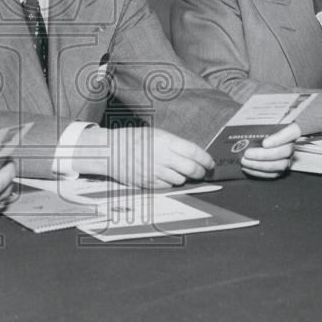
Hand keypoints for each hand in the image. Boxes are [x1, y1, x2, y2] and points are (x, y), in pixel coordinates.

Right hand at [73, 127, 213, 188]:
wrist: (110, 151)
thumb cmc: (134, 139)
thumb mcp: (156, 134)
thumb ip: (175, 144)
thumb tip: (195, 155)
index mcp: (165, 141)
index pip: (194, 152)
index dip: (206, 159)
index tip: (210, 163)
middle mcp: (162, 157)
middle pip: (191, 169)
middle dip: (200, 172)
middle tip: (202, 172)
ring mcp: (155, 172)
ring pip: (181, 180)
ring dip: (184, 178)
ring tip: (179, 172)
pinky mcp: (148, 183)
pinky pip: (168, 187)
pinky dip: (170, 183)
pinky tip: (165, 176)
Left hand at [241, 123, 299, 178]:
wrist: (258, 134)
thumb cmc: (259, 124)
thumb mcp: (259, 119)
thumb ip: (258, 122)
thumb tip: (245, 126)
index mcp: (291, 127)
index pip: (293, 131)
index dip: (280, 139)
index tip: (264, 143)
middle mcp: (292, 143)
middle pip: (285, 151)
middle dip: (264, 155)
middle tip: (247, 153)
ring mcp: (288, 157)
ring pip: (280, 164)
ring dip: (260, 165)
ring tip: (245, 161)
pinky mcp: (281, 167)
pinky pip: (274, 173)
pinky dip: (259, 172)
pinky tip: (247, 168)